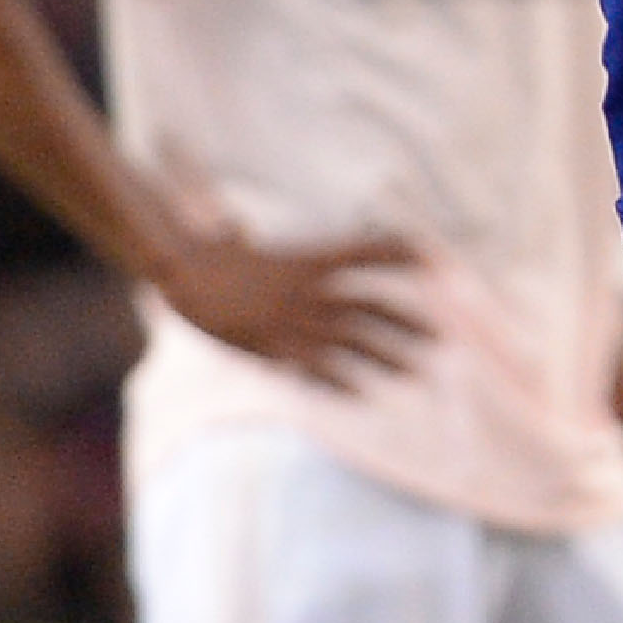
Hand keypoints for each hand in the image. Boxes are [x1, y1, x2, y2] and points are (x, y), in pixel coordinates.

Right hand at [155, 221, 426, 391]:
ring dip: (389, 357)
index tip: (437, 259)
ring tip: (419, 373)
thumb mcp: (233, 245)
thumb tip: (234, 227)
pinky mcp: (274, 346)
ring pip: (354, 340)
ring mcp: (293, 319)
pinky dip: (341, 381)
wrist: (179, 272)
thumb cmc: (205, 259)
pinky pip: (316, 367)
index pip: (368, 250)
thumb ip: (247, 239)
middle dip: (410, 323)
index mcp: (309, 259)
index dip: (402, 253)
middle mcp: (309, 289)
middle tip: (444, 339)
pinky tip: (363, 395)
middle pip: (372, 305)